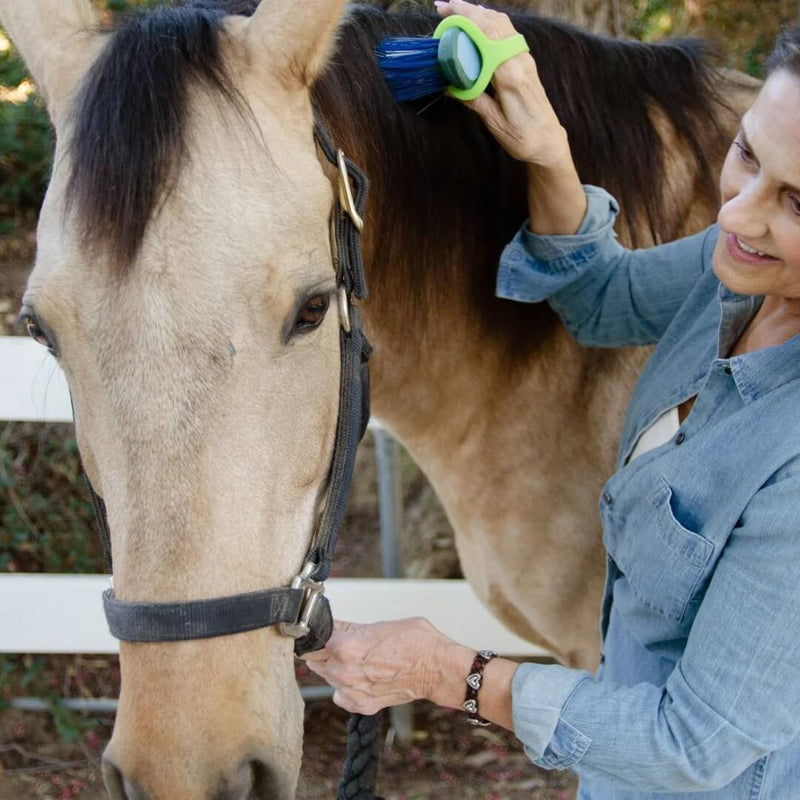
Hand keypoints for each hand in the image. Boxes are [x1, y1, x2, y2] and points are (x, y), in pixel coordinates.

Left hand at [301, 617, 452, 714]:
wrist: (437, 668)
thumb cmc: (414, 641)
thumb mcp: (378, 625)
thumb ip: (350, 629)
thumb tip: (332, 627)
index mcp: (344, 646)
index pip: (312, 640)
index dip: (316, 635)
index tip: (321, 632)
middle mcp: (343, 671)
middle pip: (315, 660)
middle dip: (325, 651)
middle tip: (343, 644)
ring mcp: (351, 691)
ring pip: (328, 677)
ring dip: (336, 668)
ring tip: (360, 659)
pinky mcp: (361, 705)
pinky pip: (340, 695)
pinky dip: (346, 687)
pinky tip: (363, 676)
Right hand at [434, 0, 571, 169]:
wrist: (548, 142)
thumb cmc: (522, 137)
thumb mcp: (493, 122)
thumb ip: (472, 99)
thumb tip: (448, 85)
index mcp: (510, 75)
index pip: (486, 34)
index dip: (465, 18)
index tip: (445, 12)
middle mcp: (520, 61)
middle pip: (494, 21)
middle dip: (468, 10)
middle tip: (443, 8)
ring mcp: (525, 59)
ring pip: (503, 23)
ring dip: (479, 13)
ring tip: (456, 12)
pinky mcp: (526, 62)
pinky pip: (507, 33)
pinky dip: (490, 23)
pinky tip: (477, 26)